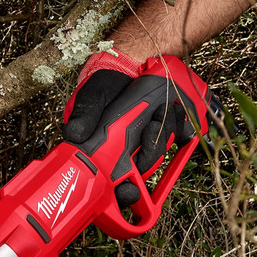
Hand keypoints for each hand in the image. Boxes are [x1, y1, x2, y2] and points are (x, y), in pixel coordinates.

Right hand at [64, 52, 191, 207]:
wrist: (131, 63)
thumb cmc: (106, 84)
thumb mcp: (91, 96)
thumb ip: (84, 115)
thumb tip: (73, 136)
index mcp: (108, 152)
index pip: (115, 184)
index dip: (124, 193)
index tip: (130, 190)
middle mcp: (130, 151)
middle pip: (144, 169)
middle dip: (149, 152)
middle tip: (149, 127)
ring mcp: (151, 141)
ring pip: (162, 150)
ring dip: (163, 131)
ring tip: (159, 110)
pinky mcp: (171, 128)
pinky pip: (182, 136)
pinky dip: (182, 125)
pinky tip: (175, 109)